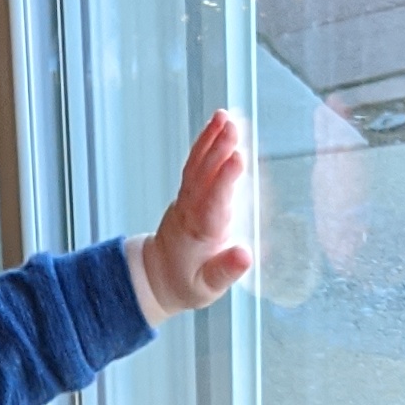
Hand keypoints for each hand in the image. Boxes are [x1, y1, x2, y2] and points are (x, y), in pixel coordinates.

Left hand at [130, 107, 254, 322]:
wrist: (158, 276)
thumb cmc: (187, 283)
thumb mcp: (207, 288)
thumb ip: (226, 271)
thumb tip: (247, 254)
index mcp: (200, 233)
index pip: (214, 202)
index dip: (225, 180)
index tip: (237, 159)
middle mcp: (191, 210)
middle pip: (204, 176)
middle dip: (218, 150)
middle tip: (233, 126)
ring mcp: (187, 198)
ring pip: (197, 164)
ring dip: (211, 139)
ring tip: (226, 115)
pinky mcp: (188, 191)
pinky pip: (196, 163)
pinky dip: (206, 141)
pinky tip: (220, 123)